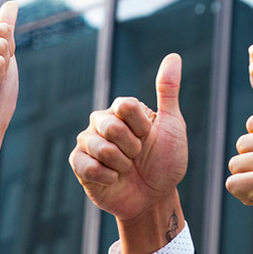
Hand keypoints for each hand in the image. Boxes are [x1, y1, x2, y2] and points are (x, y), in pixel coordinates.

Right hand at [71, 52, 189, 222]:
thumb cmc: (165, 161)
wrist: (155, 198)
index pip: (125, 106)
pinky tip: (114, 179)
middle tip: (138, 156)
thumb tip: (173, 56)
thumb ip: (168, 91)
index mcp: (121, 110)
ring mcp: (88, 143)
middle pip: (111, 126)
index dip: (142, 127)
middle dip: (133, 147)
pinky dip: (108, 177)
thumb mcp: (172, 125)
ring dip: (122, 164)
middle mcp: (101, 122)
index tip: (149, 136)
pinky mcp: (79, 165)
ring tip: (127, 169)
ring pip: (100, 147)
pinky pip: (87, 165)